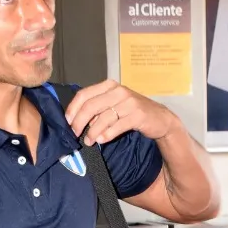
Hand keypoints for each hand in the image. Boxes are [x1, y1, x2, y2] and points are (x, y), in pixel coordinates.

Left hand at [64, 80, 180, 145]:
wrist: (160, 118)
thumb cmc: (133, 112)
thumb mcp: (114, 105)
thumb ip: (97, 109)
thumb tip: (77, 121)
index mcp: (109, 86)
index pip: (84, 94)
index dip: (73, 109)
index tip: (67, 122)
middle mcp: (118, 91)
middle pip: (90, 106)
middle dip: (79, 122)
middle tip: (75, 134)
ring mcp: (129, 102)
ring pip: (103, 117)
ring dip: (92, 132)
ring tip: (88, 141)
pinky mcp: (138, 115)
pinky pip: (117, 126)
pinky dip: (106, 134)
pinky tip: (101, 140)